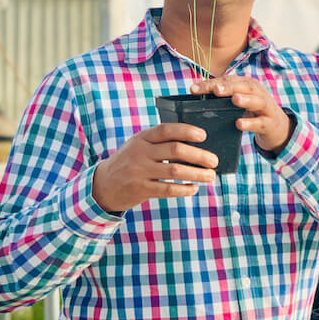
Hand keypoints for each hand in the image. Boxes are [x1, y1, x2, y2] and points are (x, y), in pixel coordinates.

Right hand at [91, 123, 218, 213]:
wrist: (103, 185)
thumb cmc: (130, 161)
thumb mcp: (138, 145)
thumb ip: (159, 142)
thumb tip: (195, 143)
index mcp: (142, 138)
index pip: (167, 130)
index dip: (187, 131)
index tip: (204, 136)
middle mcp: (140, 152)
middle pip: (175, 151)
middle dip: (199, 156)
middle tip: (214, 161)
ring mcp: (139, 171)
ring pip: (175, 171)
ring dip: (197, 174)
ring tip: (210, 176)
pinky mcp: (140, 189)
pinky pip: (168, 190)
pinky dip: (184, 189)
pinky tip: (194, 188)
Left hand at [190, 75, 291, 153]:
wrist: (278, 128)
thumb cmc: (252, 112)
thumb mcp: (239, 101)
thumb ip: (222, 98)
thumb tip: (194, 96)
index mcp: (246, 85)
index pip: (227, 81)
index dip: (210, 84)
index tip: (193, 89)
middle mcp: (257, 92)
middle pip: (243, 86)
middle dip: (228, 87)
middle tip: (215, 90)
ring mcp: (265, 107)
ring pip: (256, 101)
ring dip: (245, 99)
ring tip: (233, 99)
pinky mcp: (269, 123)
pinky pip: (260, 122)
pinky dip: (250, 123)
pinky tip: (238, 124)